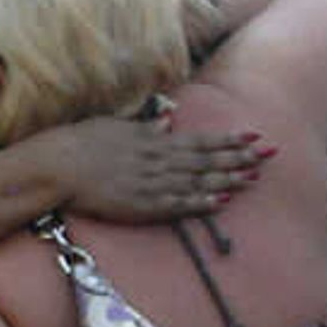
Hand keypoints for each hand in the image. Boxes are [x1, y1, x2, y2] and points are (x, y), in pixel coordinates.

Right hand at [47, 114, 267, 225]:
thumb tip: (167, 121)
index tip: (254, 135)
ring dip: (227, 178)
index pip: (198, 139)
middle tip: (270, 155)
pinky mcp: (138, 205)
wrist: (55, 165)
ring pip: (196, 179)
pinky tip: (220, 201)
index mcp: (151, 140)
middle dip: (239, 157)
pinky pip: (175, 203)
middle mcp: (156, 159)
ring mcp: (149, 182)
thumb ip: (145, 126)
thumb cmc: (79, 142)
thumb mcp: (115, 126)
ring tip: (254, 178)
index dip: (228, 139)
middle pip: (205, 158)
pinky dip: (199, 201)